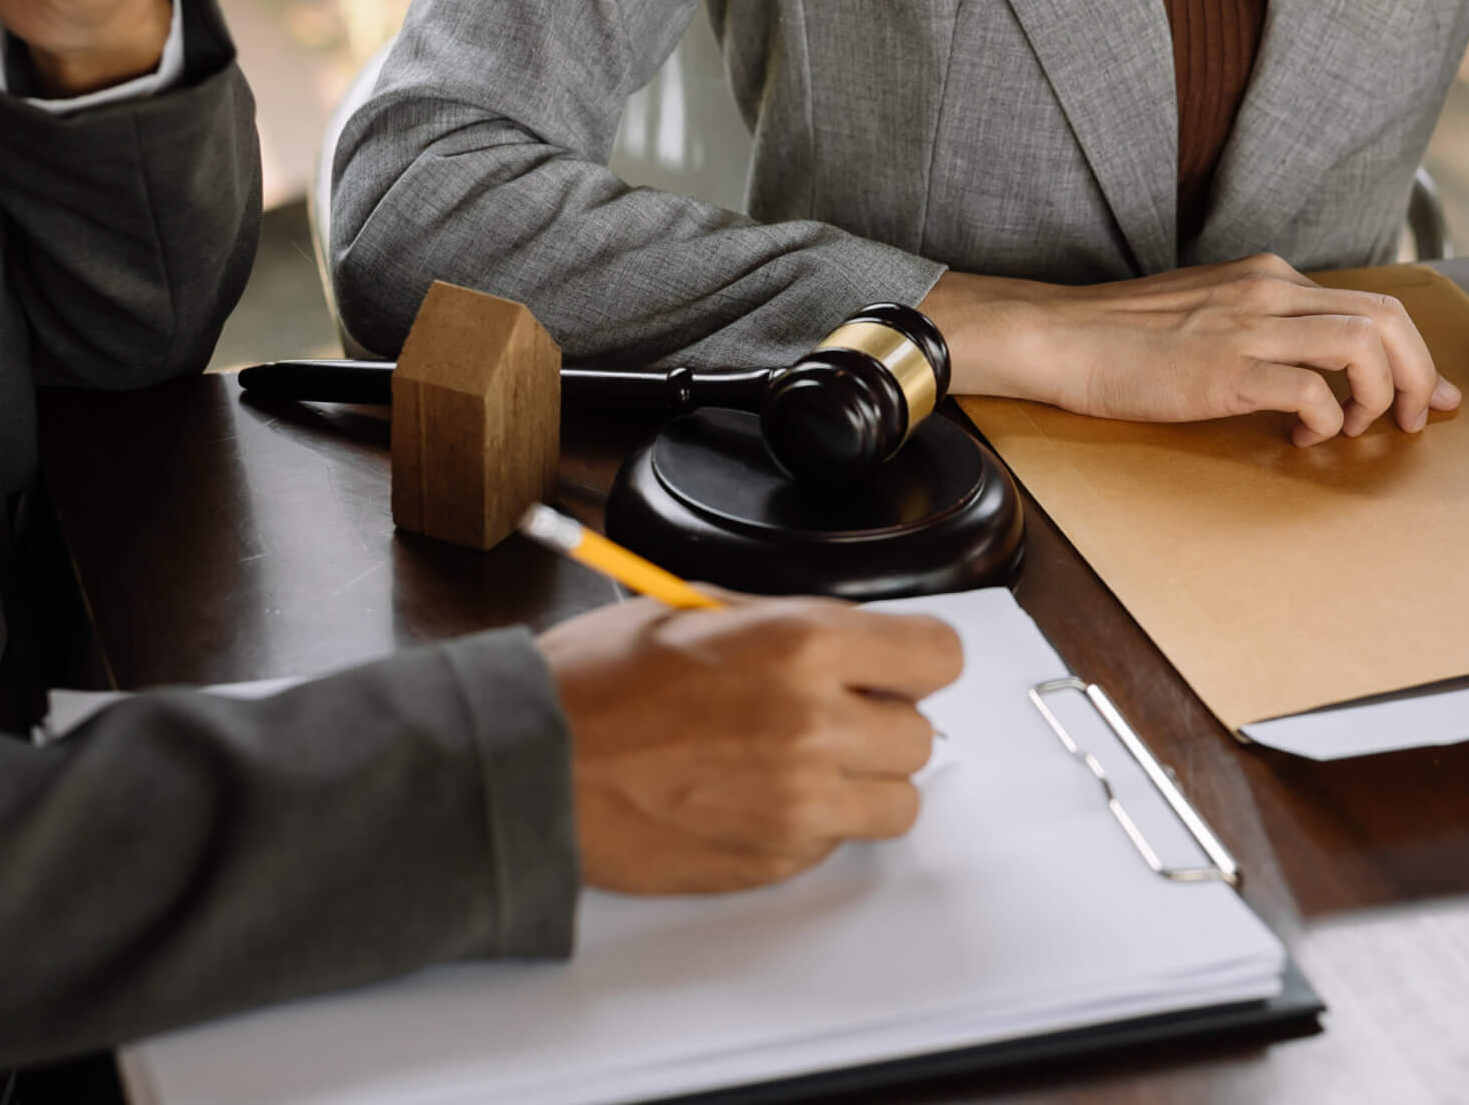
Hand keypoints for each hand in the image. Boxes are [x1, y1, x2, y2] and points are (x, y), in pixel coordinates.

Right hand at [534, 594, 962, 893]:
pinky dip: (813, 823)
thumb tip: (854, 644)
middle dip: (882, 721)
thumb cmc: (595, 684)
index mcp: (801, 644)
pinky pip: (836, 842)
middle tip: (830, 713)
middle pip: (920, 734)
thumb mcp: (700, 610)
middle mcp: (813, 724)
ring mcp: (799, 801)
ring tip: (802, 762)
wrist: (530, 766)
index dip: (915, 660)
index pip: (938, 656)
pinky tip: (756, 794)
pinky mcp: (775, 858)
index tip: (895, 665)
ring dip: (862, 781)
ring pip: (897, 801)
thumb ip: (792, 626)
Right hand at [921, 253, 1457, 445]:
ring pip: (1363, 346)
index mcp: (1270, 278)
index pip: (1373, 303)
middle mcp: (1271, 293)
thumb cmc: (1126, 337)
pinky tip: (1305, 439)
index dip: (1416, 353)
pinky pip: (1311, 392)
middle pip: (1387, 319)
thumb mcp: (1210, 311)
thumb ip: (1264, 327)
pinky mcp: (1226, 371)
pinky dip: (1327, 421)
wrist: (1064, 338)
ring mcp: (1250, 329)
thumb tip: (1314, 369)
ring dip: (1381, 396)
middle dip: (1418, 375)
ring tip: (1360, 429)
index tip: (1431, 393)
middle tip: (1414, 419)